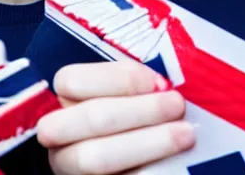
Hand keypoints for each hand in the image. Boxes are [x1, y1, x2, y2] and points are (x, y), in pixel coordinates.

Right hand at [37, 61, 194, 174]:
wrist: (126, 151)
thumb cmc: (125, 113)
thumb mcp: (119, 91)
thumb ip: (130, 82)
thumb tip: (160, 85)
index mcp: (60, 100)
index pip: (70, 80)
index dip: (118, 78)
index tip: (157, 82)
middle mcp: (59, 133)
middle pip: (91, 117)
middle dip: (140, 110)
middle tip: (176, 104)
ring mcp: (70, 166)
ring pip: (98, 157)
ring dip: (149, 142)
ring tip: (185, 133)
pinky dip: (149, 169)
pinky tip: (175, 160)